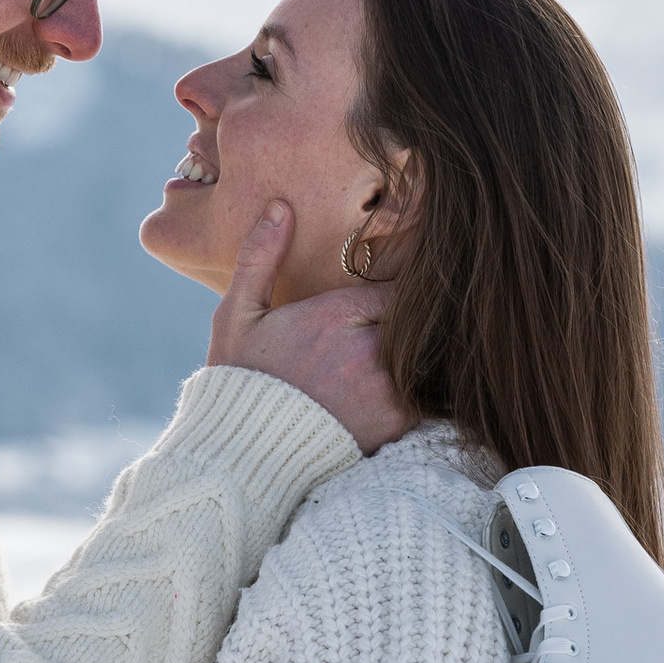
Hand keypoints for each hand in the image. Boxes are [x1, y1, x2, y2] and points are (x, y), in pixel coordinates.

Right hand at [205, 199, 408, 452]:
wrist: (245, 457)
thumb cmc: (240, 381)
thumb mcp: (237, 316)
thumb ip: (260, 258)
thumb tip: (281, 206)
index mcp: (336, 315)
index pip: (397, 288)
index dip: (395, 293)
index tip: (386, 300)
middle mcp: (368, 350)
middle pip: (414, 321)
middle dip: (406, 324)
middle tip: (391, 332)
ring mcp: (386, 389)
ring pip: (424, 356)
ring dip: (414, 356)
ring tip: (391, 362)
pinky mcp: (395, 425)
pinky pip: (425, 395)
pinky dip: (417, 390)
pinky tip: (392, 390)